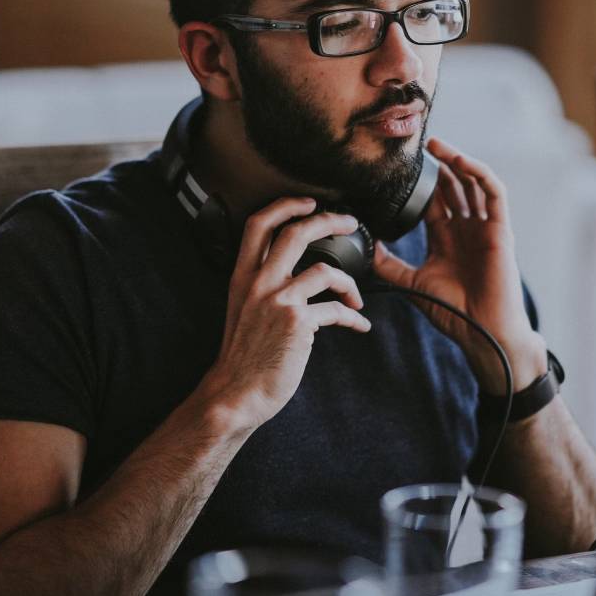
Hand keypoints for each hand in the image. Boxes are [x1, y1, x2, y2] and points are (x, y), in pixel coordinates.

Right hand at [196, 198, 370, 430]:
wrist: (236, 393)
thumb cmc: (244, 356)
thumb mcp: (242, 310)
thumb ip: (263, 287)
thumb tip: (297, 276)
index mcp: (243, 277)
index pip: (258, 225)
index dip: (285, 205)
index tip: (309, 202)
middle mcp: (259, 283)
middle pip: (296, 233)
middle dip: (329, 220)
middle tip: (349, 222)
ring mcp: (278, 301)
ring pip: (325, 270)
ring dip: (350, 283)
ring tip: (357, 297)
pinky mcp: (297, 323)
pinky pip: (336, 310)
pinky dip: (353, 318)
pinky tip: (359, 325)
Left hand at [373, 138, 546, 391]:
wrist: (483, 332)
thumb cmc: (454, 311)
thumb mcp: (412, 283)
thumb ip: (389, 264)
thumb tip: (365, 247)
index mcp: (446, 237)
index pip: (434, 200)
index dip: (420, 181)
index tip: (400, 164)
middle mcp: (466, 228)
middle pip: (453, 185)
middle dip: (438, 164)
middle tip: (418, 144)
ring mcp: (484, 227)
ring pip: (473, 183)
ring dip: (457, 161)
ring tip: (436, 145)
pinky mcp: (501, 229)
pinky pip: (494, 193)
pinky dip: (480, 174)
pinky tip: (461, 162)